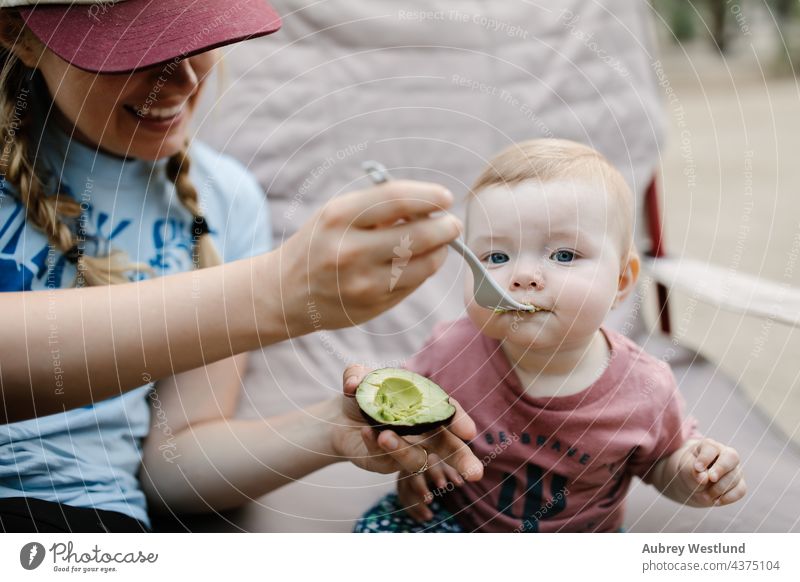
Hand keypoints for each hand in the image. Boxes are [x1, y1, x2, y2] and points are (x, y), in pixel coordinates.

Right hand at [278, 181, 460, 334]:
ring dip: (441, 249)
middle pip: (418, 234)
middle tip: (452, 222)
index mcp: (339, 217)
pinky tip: (420, 260)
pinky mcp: (374, 306)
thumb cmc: (320, 243)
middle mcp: (350, 251)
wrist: (286, 293)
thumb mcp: (337, 214)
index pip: (397, 199)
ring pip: (424, 263)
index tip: (446, 197)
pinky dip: (425, 269)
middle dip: (445, 226)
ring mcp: (363, 283)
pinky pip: (414, 283)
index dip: (429, 196)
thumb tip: (430, 206)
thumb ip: (379, 207)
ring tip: (440, 241)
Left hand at [330, 365, 483, 479]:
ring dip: (403, 449)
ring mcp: (407, 449)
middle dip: (464, 460)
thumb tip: (353, 384)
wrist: (339, 420)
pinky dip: (376, 446)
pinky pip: (386, 459)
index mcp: (426, 406)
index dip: (460, 421)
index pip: (448, 412)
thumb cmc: (362, 396)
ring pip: (416, 458)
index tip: (469, 431)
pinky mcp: (387, 464)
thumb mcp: (359, 380)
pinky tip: (365, 432)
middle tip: (476, 473)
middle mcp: (423, 431)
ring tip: (385, 436)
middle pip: (449, 448)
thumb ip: (357, 376)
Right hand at [397, 454, 465, 521]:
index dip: (436, 473)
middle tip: (430, 501)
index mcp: (427, 452)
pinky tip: (422, 519)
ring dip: (416, 504)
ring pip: (406, 489)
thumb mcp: (452, 457)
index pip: (429, 461)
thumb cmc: (444, 455)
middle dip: (421, 489)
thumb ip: (463, 464)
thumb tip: (477, 475)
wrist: (427, 453)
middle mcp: (412, 462)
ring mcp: (405, 473)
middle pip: (413, 475)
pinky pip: (403, 498)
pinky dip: (412, 509)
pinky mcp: (401, 484)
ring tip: (429, 516)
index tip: (443, 486)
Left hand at [676, 438, 745, 506]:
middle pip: (731, 457)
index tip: (697, 468)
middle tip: (711, 479)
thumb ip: (692, 472)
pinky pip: (740, 491)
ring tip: (703, 495)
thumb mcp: (685, 470)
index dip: (705, 458)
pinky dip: (727, 498)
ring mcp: (735, 469)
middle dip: (721, 469)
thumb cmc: (689, 471)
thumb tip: (704, 478)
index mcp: (709, 446)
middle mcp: (725, 455)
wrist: (694, 483)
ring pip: (734, 476)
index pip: (711, 448)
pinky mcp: (739, 484)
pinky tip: (715, 501)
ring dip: (718, 489)